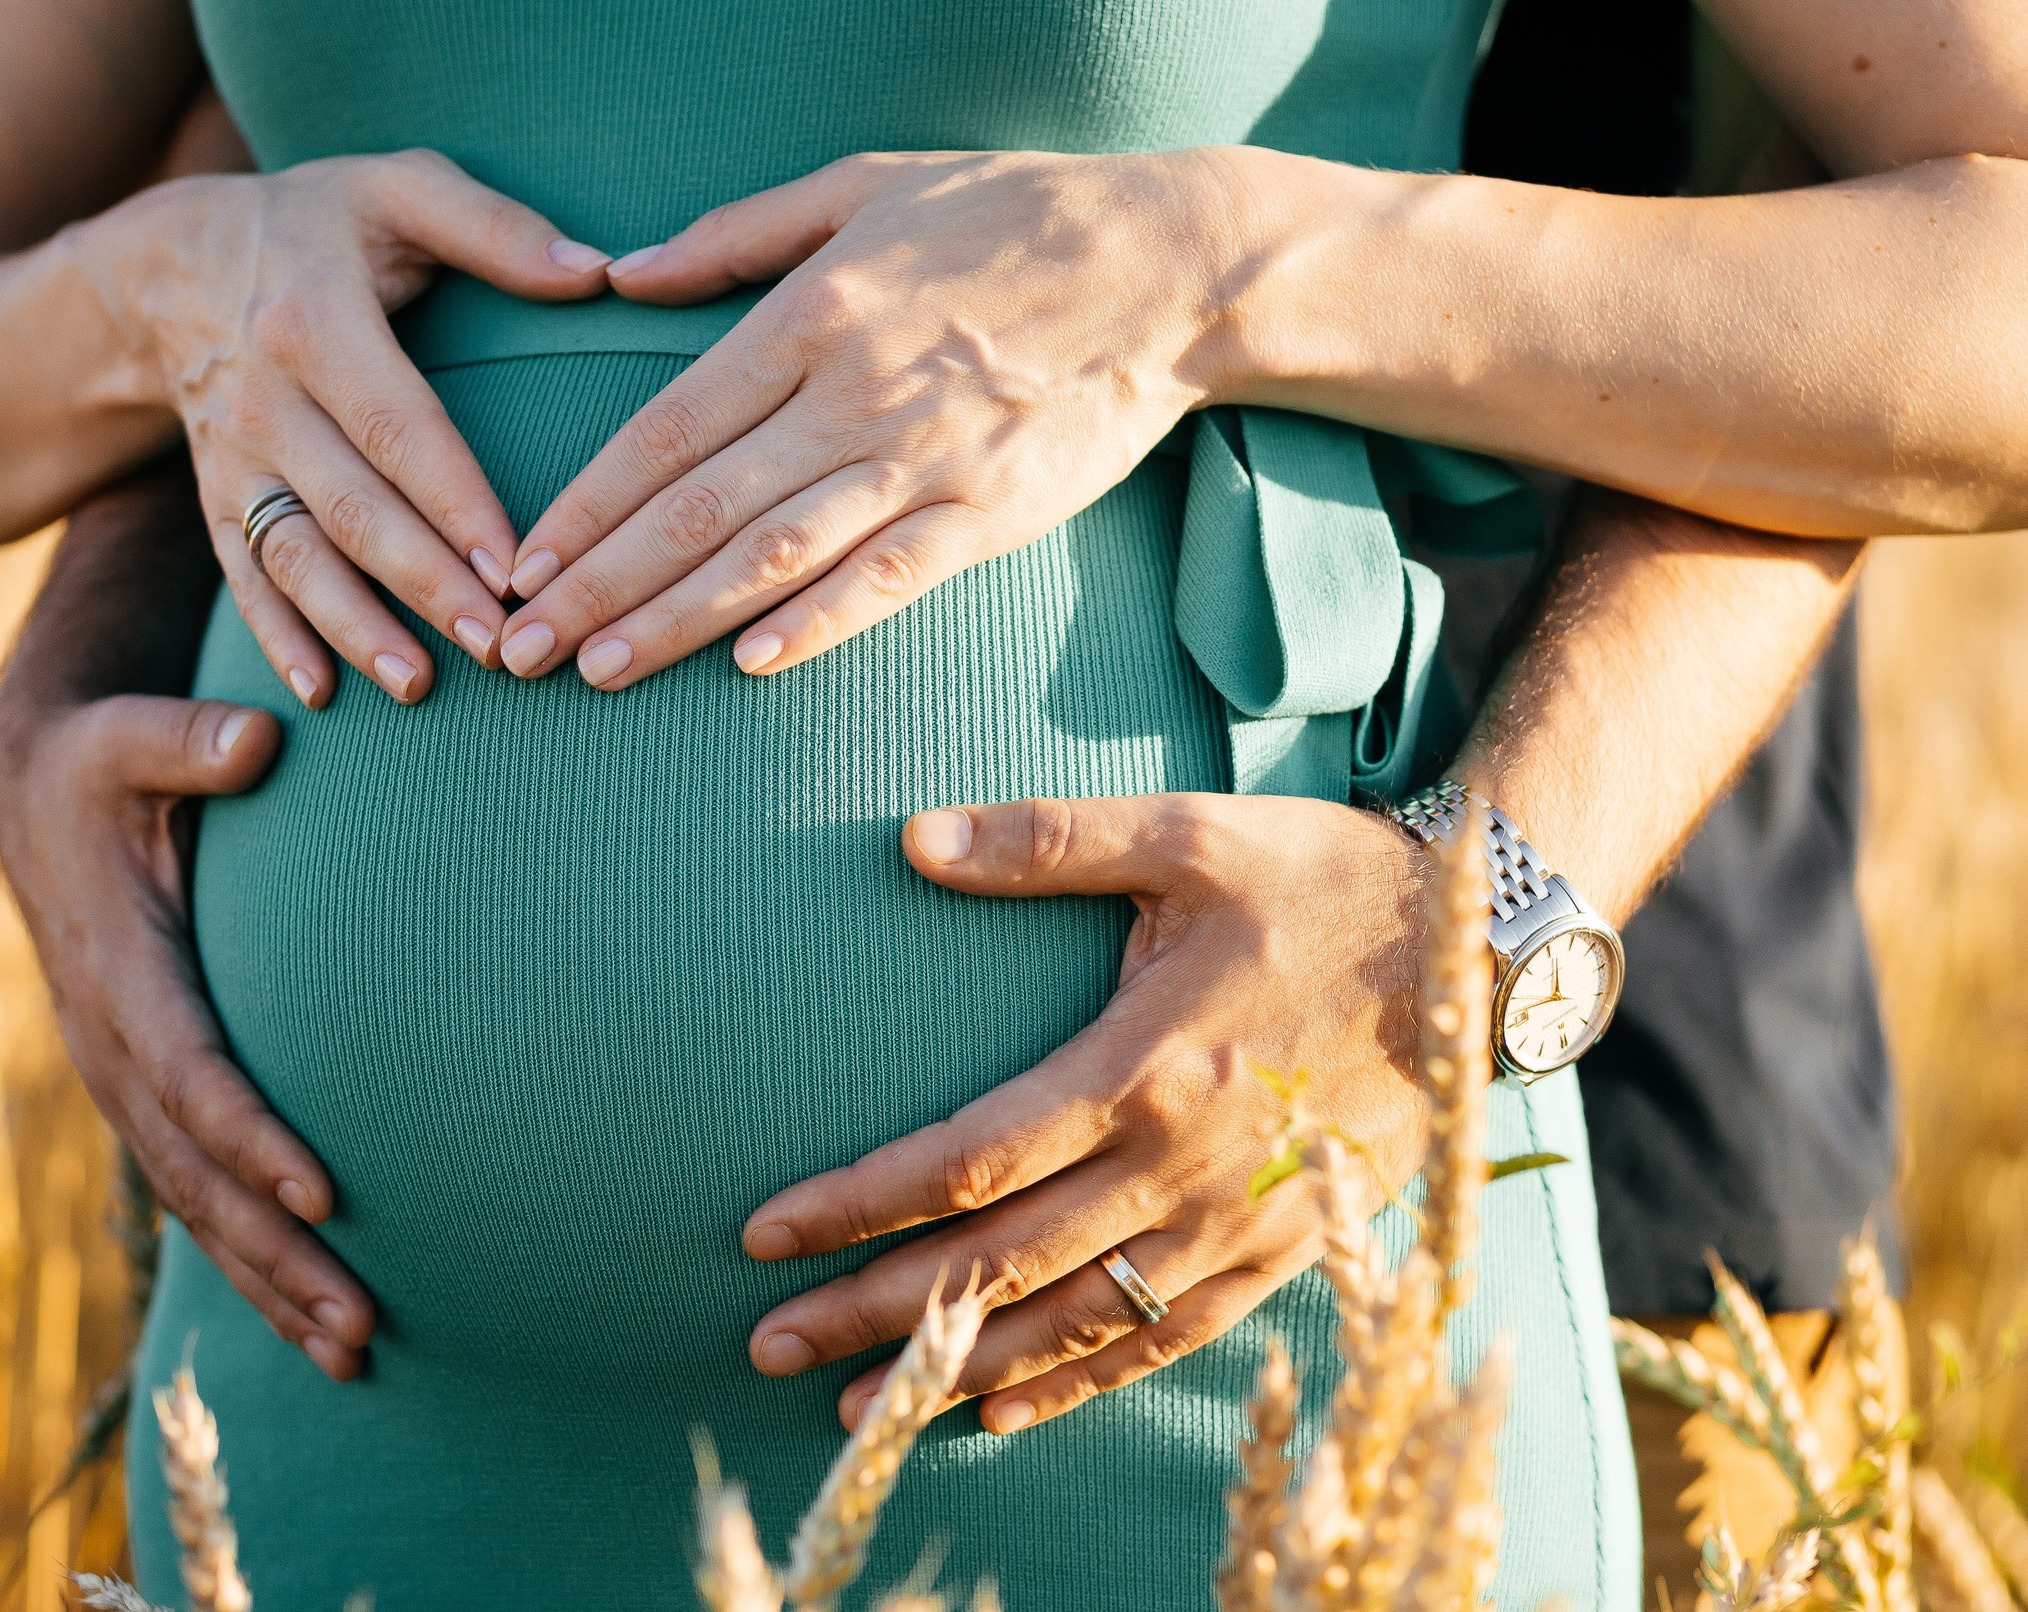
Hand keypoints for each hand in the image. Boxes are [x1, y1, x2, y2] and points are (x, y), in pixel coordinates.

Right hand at [0, 684, 373, 1378]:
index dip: (251, 1136)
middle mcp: (112, 1047)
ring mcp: (122, 1082)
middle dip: (275, 1252)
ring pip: (196, 1206)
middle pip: (198, 1174)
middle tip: (361, 1318)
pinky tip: (316, 1319)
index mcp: (119, 971)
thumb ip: (187, 740)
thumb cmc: (101, 763)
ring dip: (271, 1282)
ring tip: (356, 1351)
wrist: (31, 801)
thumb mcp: (127, 737)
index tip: (324, 1191)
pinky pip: (197, 1195)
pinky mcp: (143, 1097)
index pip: (188, 1071)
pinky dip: (252, 1260)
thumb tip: (256, 737)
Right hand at [86, 148, 612, 704]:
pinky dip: (278, 637)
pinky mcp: (216, 499)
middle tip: (494, 647)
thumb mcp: (397, 189)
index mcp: (313, 318)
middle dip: (421, 585)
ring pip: (293, 556)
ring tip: (419, 685)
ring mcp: (232, 458)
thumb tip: (600, 273)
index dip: (456, 503)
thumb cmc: (318, 222)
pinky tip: (323, 691)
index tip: (516, 568)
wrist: (171, 264)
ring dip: (353, 626)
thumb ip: (496, 229)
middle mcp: (263, 397)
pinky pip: (244, 577)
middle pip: (350, 507)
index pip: (398, 428)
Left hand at [493, 148, 1256, 686]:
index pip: (668, 427)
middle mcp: (856, 393)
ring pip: (774, 557)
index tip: (524, 558)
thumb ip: (734, 233)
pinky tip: (747, 667)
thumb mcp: (862, 184)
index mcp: (812, 313)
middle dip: (599, 586)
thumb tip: (622, 275)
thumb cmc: (1009, 213)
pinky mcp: (990, 514)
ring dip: (675, 623)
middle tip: (522, 647)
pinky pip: (887, 582)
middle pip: (699, 508)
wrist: (1171, 265)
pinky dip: (816, 625)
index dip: (588, 501)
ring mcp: (925, 461)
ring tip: (597, 672)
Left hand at [740, 792, 1432, 1433]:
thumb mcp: (1189, 836)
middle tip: (763, 1340)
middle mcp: (1180, 1167)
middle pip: (995, 1262)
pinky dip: (1075, 1384)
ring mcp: (1235, 1223)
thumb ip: (1047, 843)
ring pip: (1068, 1322)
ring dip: (950, 1368)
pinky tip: (997, 1411)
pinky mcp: (1282, 1250)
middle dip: (871, 1307)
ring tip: (847, 1402)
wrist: (1484, 952)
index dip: (856, 1203)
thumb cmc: (1324, 880)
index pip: (965, 1159)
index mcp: (1143, 1067)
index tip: (762, 1232)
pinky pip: (1163, 1341)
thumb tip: (912, 839)